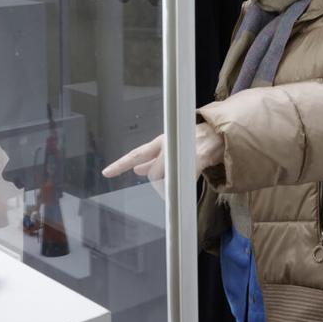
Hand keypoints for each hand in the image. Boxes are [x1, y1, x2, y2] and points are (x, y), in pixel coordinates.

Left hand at [101, 123, 222, 181]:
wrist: (216, 135)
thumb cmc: (192, 140)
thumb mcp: (169, 146)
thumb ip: (153, 159)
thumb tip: (137, 169)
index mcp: (160, 142)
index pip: (136, 154)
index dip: (121, 164)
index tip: (106, 173)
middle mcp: (167, 146)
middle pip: (153, 173)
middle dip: (159, 181)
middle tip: (169, 180)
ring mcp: (180, 154)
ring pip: (167, 179)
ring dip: (171, 184)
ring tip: (182, 175)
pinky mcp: (193, 162)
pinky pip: (181, 182)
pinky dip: (182, 186)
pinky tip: (187, 180)